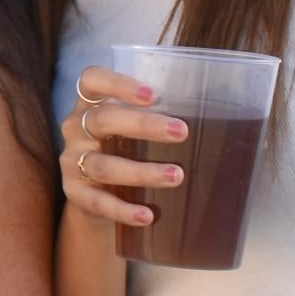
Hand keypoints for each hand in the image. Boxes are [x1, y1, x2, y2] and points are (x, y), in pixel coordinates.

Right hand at [58, 66, 181, 231]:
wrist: (93, 193)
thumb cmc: (125, 149)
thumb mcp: (132, 128)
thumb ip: (158, 115)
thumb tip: (222, 114)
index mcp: (90, 104)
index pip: (92, 80)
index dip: (118, 84)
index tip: (153, 95)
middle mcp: (76, 129)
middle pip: (103, 120)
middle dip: (142, 124)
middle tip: (181, 132)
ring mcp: (72, 161)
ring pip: (103, 164)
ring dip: (141, 171)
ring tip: (176, 176)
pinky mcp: (74, 193)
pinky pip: (98, 201)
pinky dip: (123, 209)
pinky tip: (147, 215)